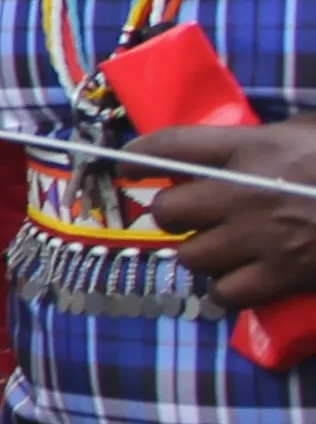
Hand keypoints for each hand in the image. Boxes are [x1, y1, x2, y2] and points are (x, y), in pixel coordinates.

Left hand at [139, 120, 315, 310]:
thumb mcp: (309, 131)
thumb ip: (268, 137)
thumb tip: (231, 142)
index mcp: (253, 148)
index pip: (169, 146)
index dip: (137, 156)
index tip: (125, 164)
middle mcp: (245, 194)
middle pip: (169, 209)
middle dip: (172, 211)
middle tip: (188, 212)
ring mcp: (263, 238)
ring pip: (190, 254)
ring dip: (198, 251)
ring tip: (217, 245)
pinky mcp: (284, 276)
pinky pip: (225, 291)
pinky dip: (226, 288)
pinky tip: (240, 277)